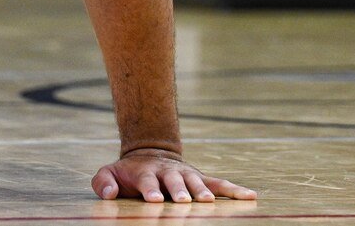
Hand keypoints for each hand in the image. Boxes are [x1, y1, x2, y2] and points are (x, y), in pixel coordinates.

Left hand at [92, 149, 256, 202]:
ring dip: (203, 191)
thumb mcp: (109, 173)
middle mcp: (169, 172)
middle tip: (183, 201)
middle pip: (175, 181)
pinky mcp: (201, 178)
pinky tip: (251, 196)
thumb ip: (103, 182)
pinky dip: (235, 190)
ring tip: (208, 202)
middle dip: (179, 191)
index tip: (154, 199)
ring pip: (197, 182)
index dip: (151, 189)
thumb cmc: (128, 172)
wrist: (149, 153)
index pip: (147, 181)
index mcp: (146, 172)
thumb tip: (109, 194)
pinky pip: (220, 183)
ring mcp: (186, 175)